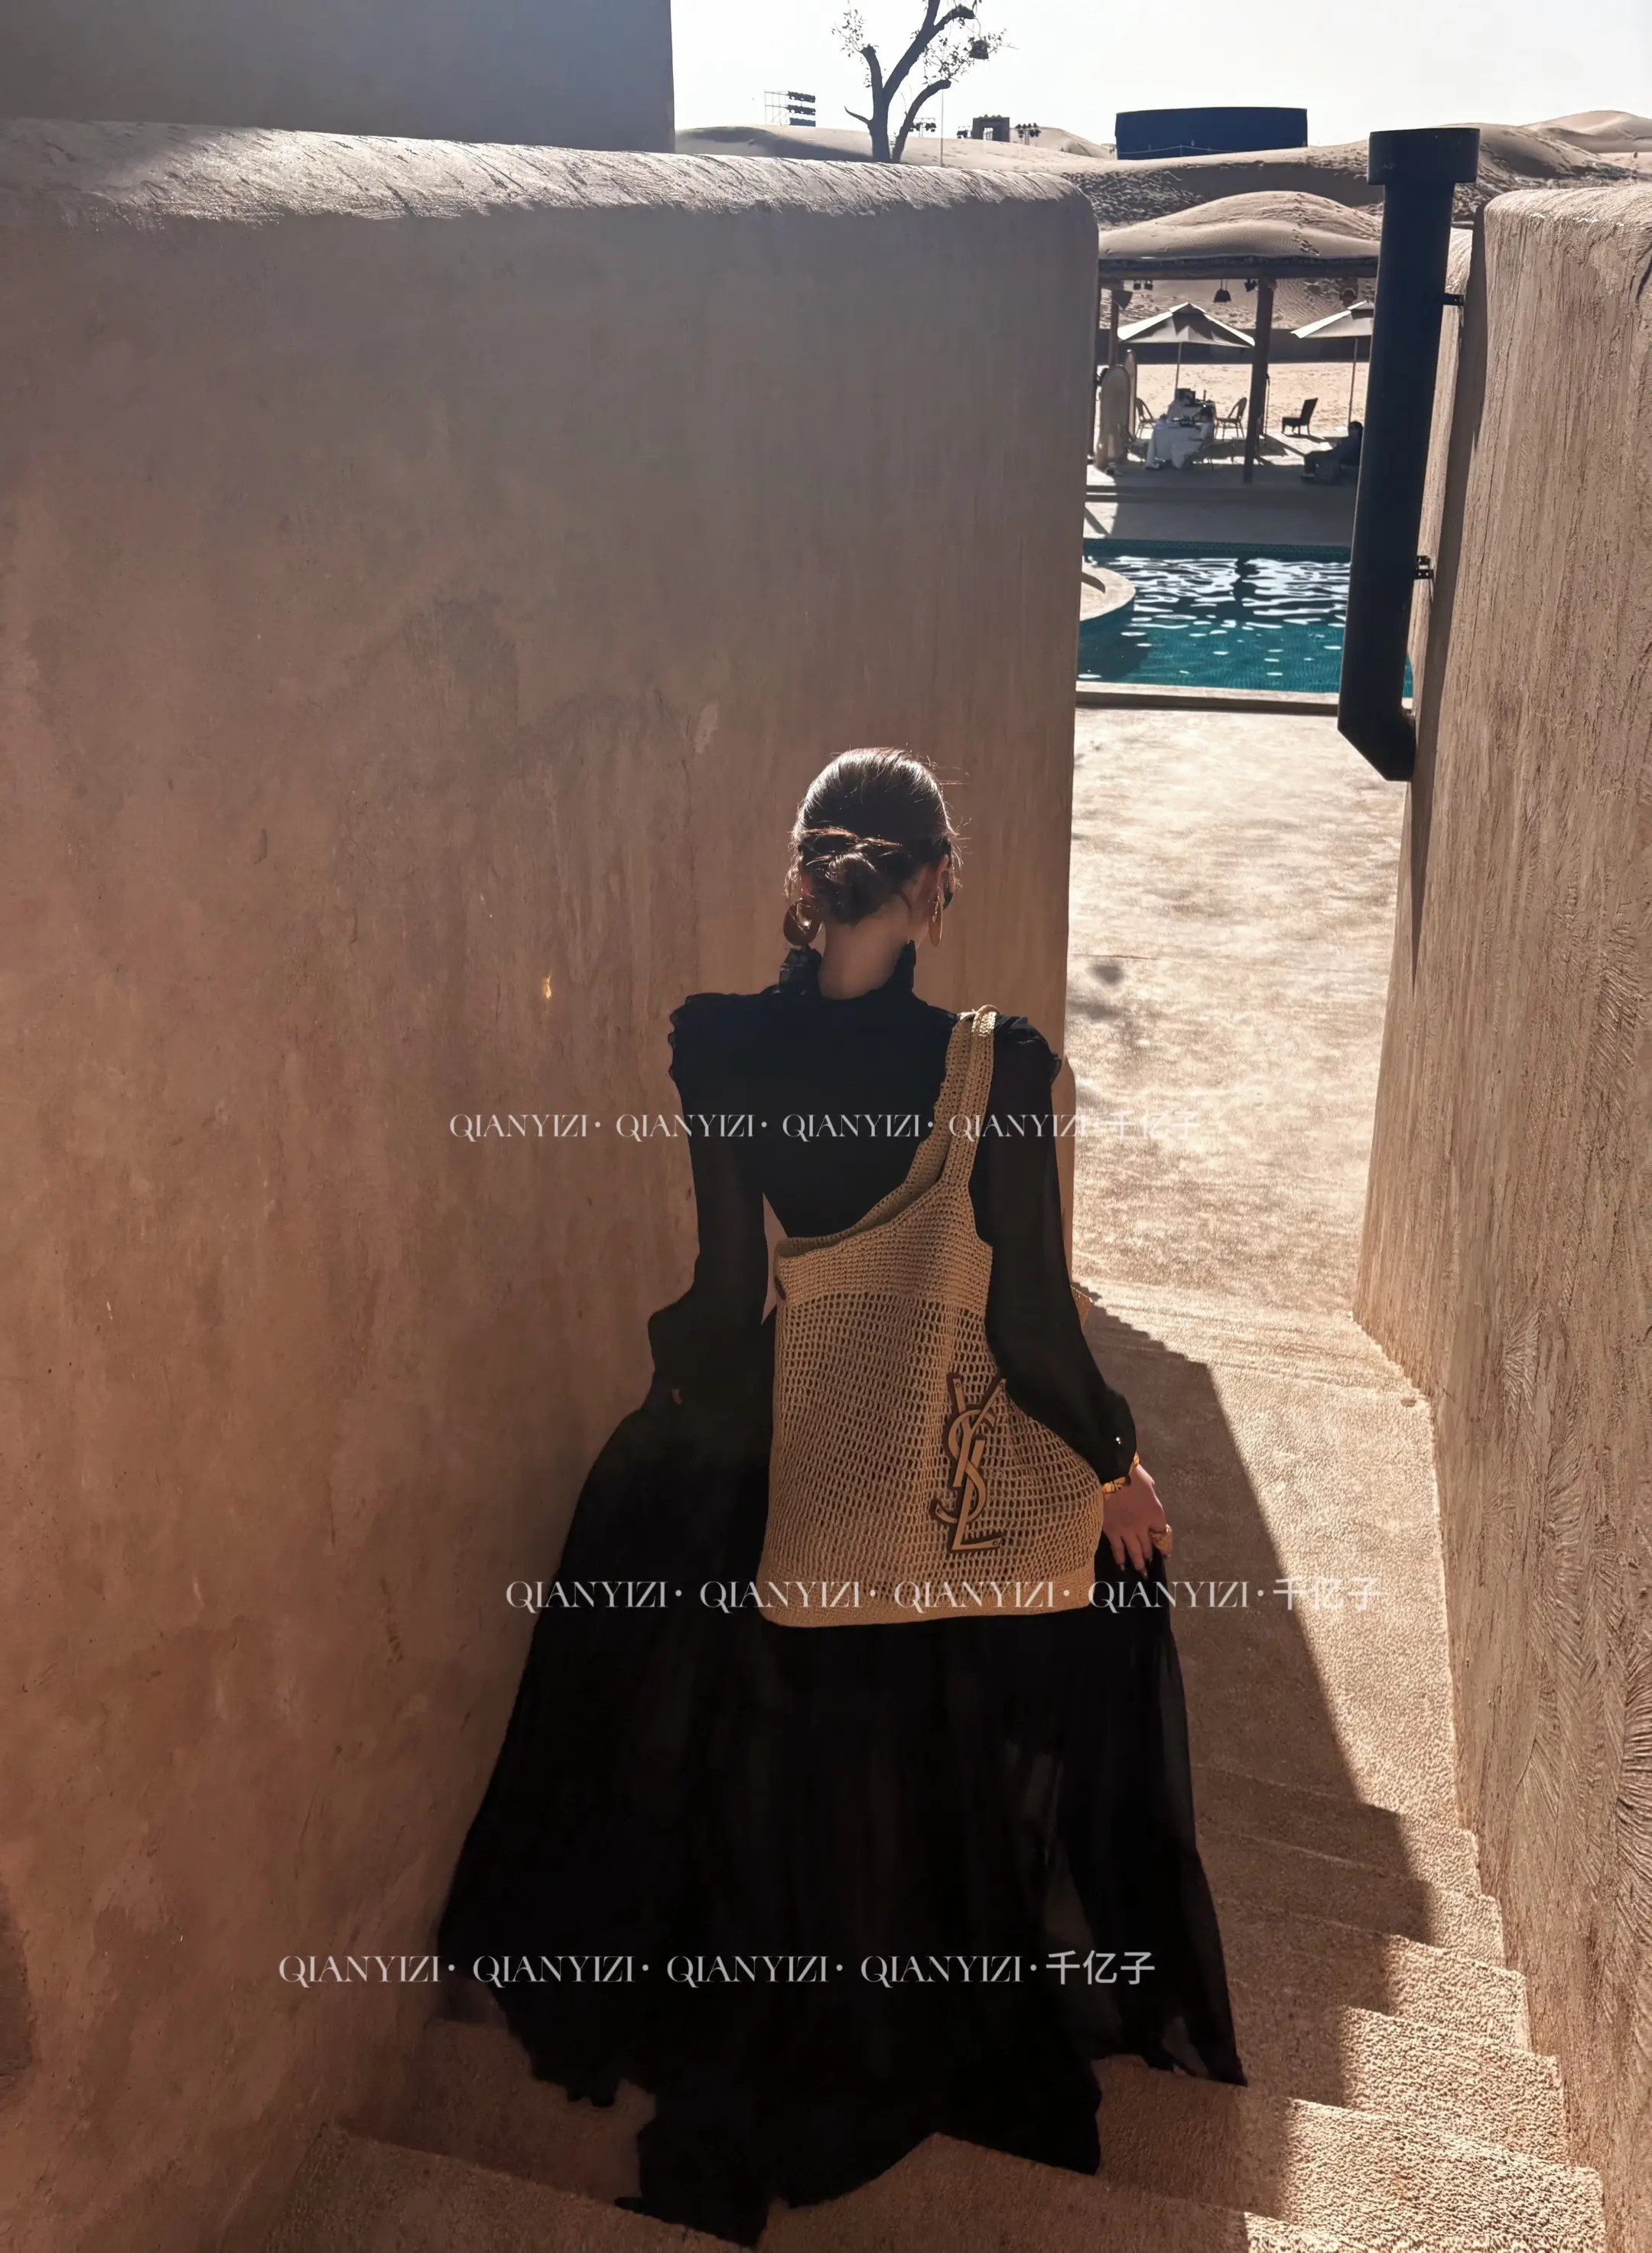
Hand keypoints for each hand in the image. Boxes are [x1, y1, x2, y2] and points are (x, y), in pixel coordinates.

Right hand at [1104, 1460, 1169, 1574]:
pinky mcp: (1111, 1531)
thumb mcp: (1149, 1484)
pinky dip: (1120, 1558)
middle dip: (1151, 1557)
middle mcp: (1143, 1526)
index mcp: (1155, 1512)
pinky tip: (1122, 1566)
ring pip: (1134, 1551)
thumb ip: (1150, 1498)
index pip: (1162, 1532)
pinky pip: (1117, 1548)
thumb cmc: (1131, 1474)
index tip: (1165, 1551)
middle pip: (1149, 1546)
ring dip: (1139, 1563)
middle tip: (1152, 1567)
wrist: (1110, 1474)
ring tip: (1141, 1573)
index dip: (1164, 1543)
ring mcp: (1126, 1531)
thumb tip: (1148, 1503)